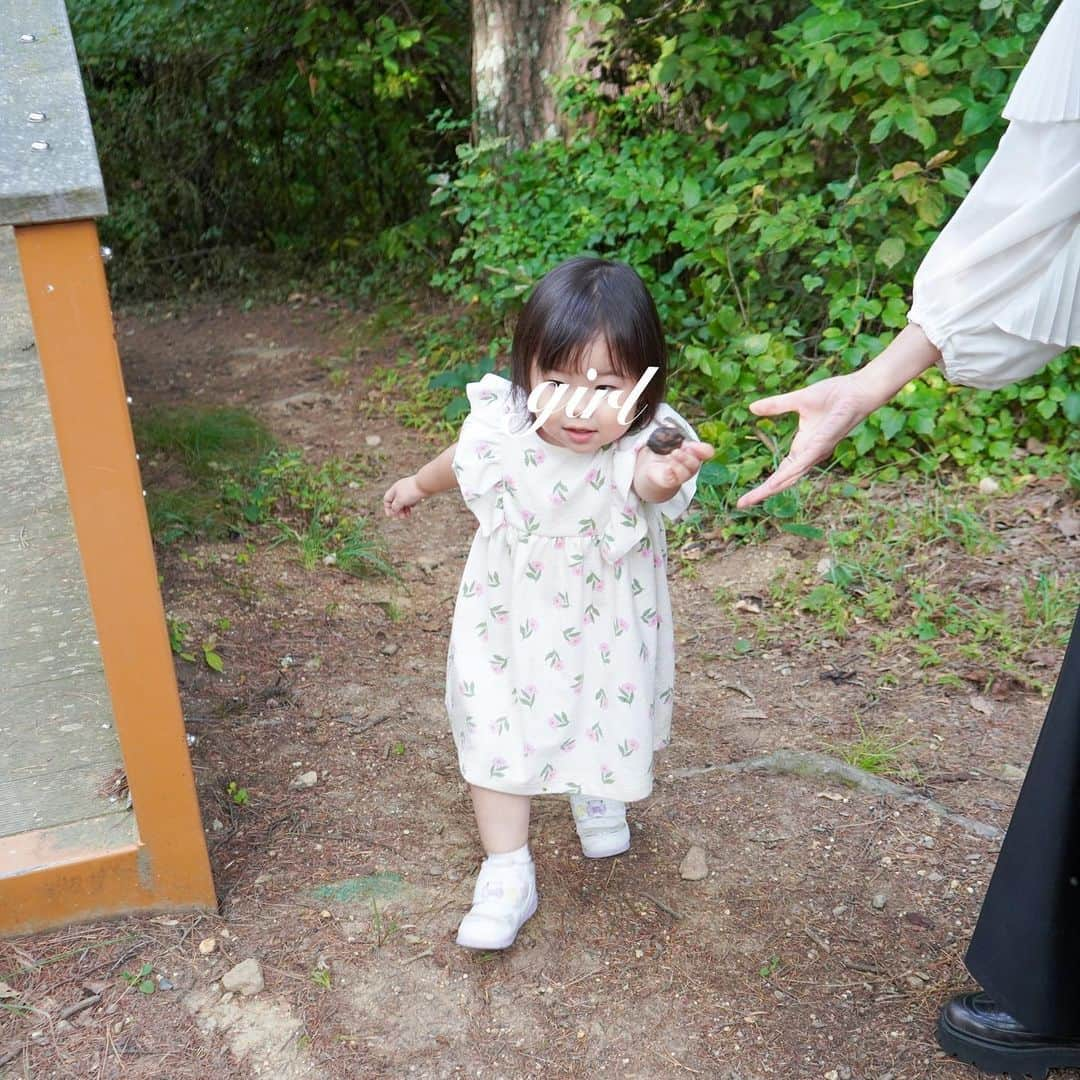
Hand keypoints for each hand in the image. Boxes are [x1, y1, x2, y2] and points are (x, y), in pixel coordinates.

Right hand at [383, 474, 425, 517]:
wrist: (426, 484)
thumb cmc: (412, 492)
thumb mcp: (400, 501)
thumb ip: (395, 507)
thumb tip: (393, 511)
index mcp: (394, 489)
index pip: (387, 499)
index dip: (387, 508)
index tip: (391, 516)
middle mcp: (400, 489)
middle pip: (395, 502)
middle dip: (398, 511)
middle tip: (402, 518)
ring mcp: (408, 490)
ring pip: (403, 502)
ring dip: (404, 510)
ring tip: (408, 516)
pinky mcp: (416, 492)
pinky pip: (410, 500)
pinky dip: (410, 506)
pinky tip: (412, 508)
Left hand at [638, 440, 714, 496]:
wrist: (654, 468)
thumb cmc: (665, 452)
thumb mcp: (668, 440)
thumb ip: (671, 433)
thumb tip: (669, 425)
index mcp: (694, 452)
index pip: (707, 452)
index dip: (703, 449)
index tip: (692, 445)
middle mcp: (691, 465)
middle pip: (695, 463)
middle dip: (687, 456)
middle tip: (678, 450)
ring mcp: (682, 475)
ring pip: (685, 472)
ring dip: (679, 462)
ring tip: (671, 454)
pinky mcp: (671, 481)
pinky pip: (674, 479)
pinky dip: (671, 471)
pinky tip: (667, 467)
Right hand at [735, 323, 941, 509]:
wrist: (857, 391)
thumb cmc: (834, 396)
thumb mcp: (797, 400)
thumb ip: (776, 406)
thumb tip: (752, 407)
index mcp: (803, 447)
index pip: (780, 471)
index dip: (763, 484)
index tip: (745, 495)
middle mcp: (809, 455)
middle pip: (781, 481)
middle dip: (761, 493)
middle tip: (740, 504)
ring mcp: (815, 453)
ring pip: (789, 477)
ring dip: (770, 488)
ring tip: (752, 499)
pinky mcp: (821, 445)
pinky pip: (801, 463)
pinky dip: (787, 474)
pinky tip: (774, 482)